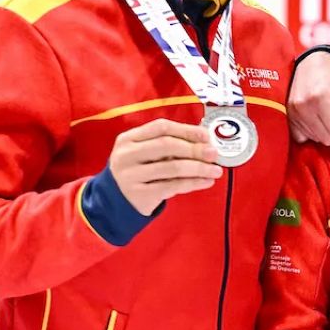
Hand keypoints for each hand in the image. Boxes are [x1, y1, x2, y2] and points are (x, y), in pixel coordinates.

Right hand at [107, 119, 222, 215]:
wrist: (112, 202)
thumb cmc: (136, 172)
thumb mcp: (142, 153)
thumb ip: (167, 145)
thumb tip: (204, 141)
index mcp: (128, 138)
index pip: (161, 127)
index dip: (186, 130)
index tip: (206, 136)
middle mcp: (127, 155)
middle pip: (167, 145)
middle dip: (195, 149)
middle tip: (214, 154)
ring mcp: (132, 175)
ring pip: (173, 167)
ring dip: (199, 168)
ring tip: (216, 170)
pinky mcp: (140, 194)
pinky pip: (173, 186)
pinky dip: (193, 183)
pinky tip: (206, 181)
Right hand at [289, 51, 329, 147]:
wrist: (311, 62)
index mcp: (322, 98)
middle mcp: (304, 106)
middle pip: (327, 139)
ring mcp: (293, 112)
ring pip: (315, 139)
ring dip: (323, 131)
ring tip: (324, 113)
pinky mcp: (286, 116)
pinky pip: (301, 138)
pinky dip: (310, 132)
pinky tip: (313, 119)